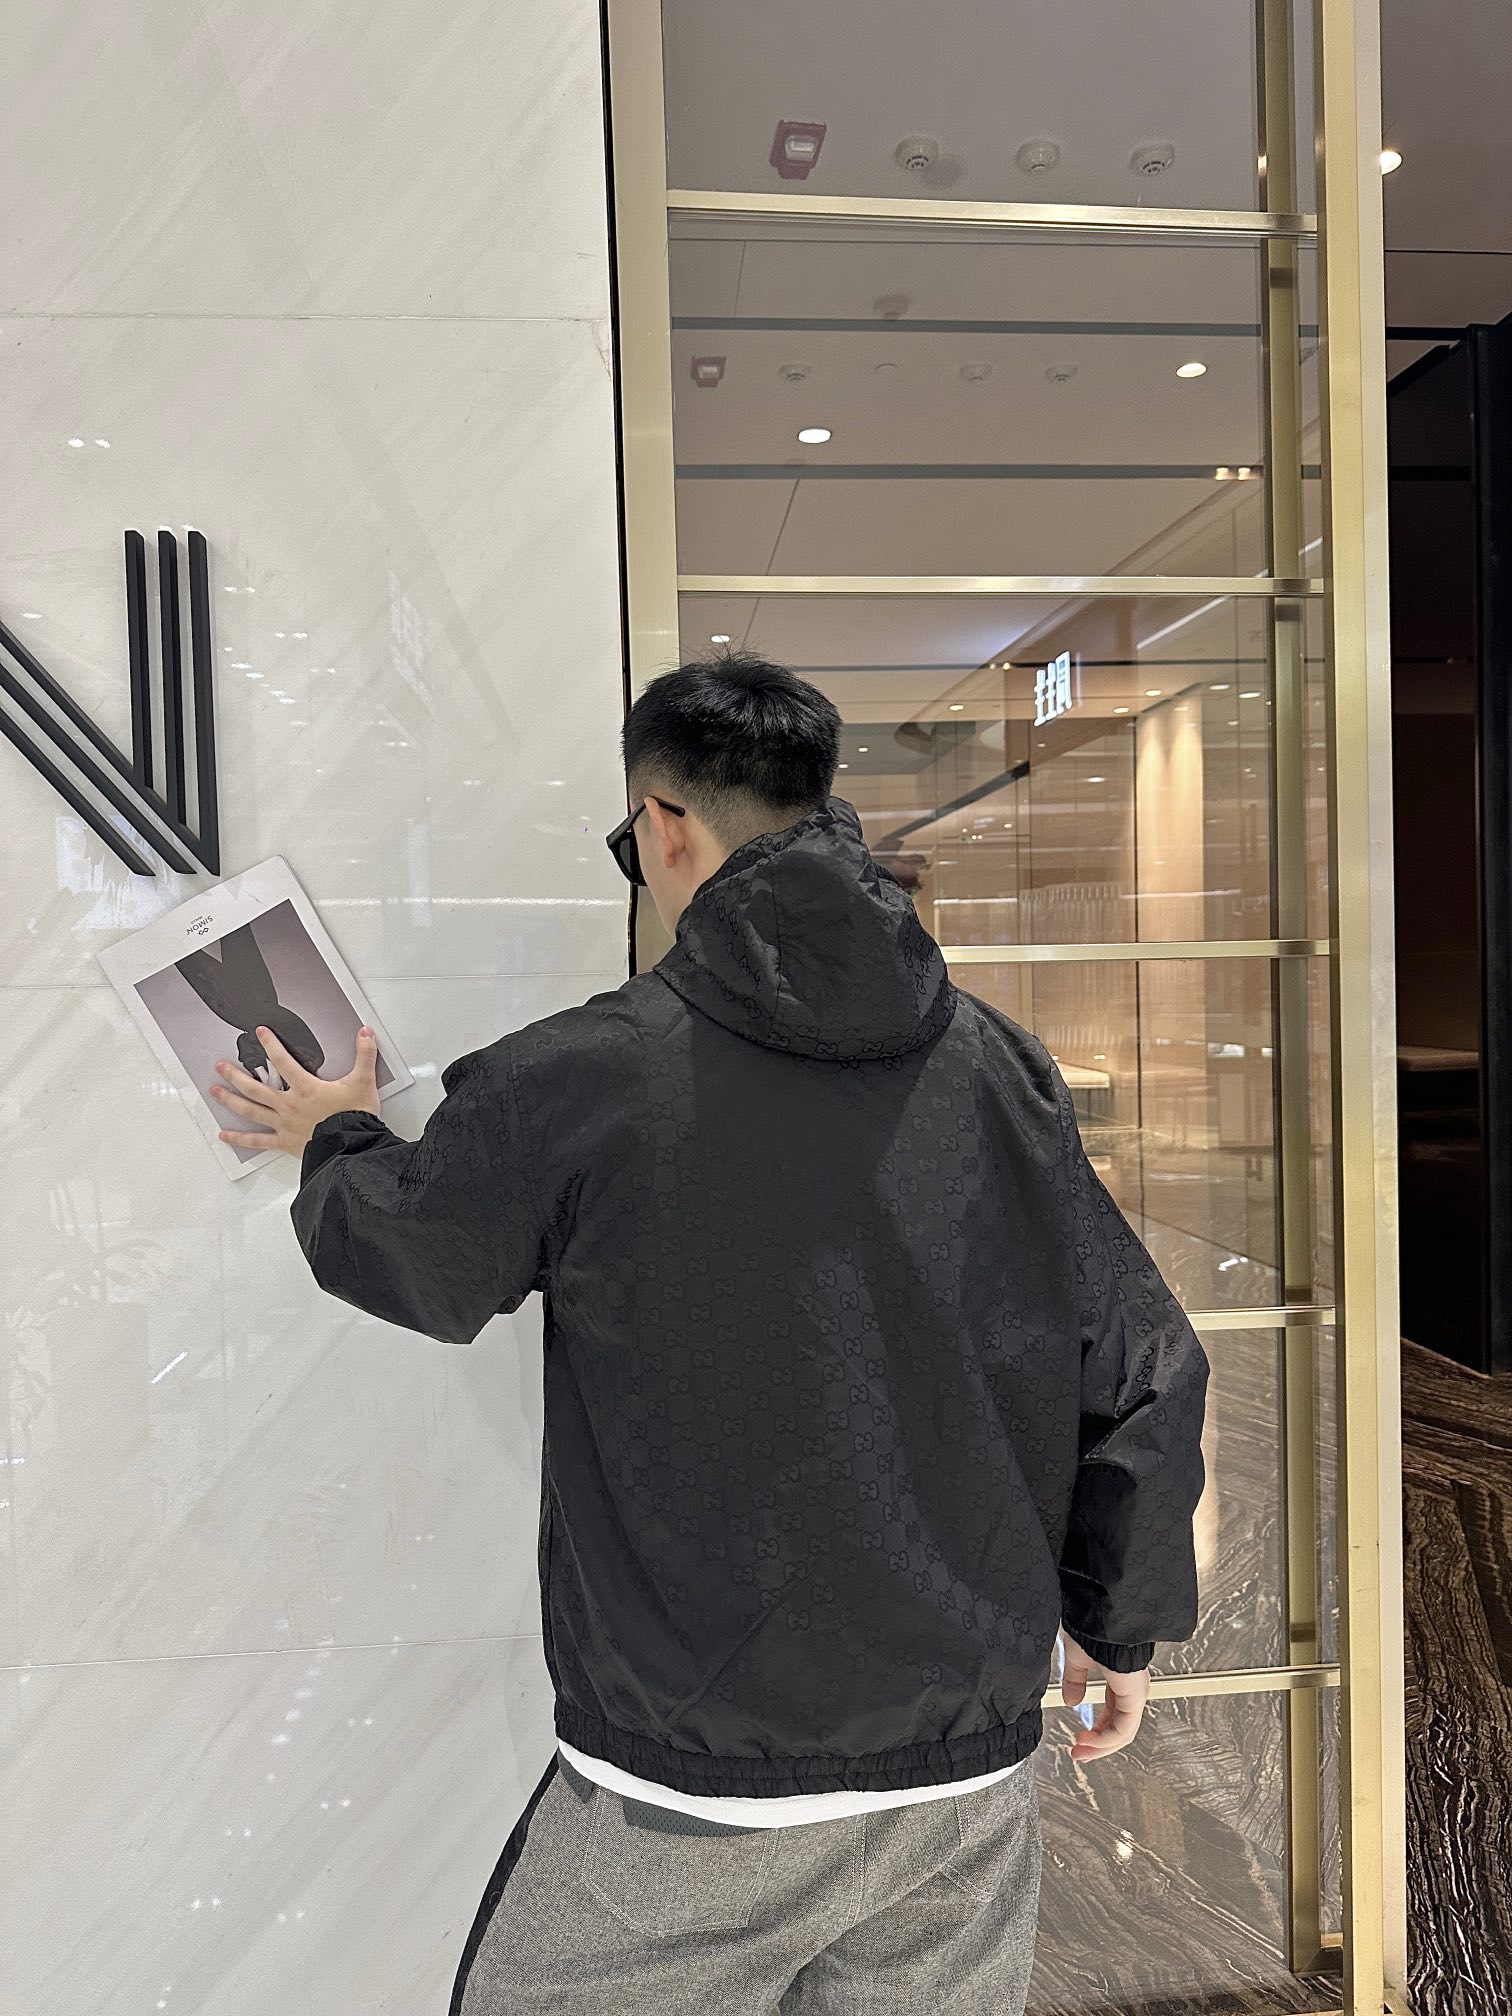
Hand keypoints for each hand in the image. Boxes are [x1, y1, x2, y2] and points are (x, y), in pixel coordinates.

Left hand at [209, 1025, 381, 1158]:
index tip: (260, 1033)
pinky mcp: (285, 1142)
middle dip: (235, 1075)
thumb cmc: (355, 1117)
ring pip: (251, 1110)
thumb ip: (365, 1055)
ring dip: (231, 1100)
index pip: (283, 1061)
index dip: (271, 1044)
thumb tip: (366, 1033)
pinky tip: (225, 1135)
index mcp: (306, 1088)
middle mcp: (289, 1105)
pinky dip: (240, 1139)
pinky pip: (258, 1141)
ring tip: (215, 1092)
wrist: (353, 1146)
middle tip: (220, 1066)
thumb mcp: (364, 1081)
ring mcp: (284, 1124)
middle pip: (256, 1087)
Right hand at [1061, 1631, 1149, 1763]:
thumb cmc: (1092, 1625)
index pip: (1113, 1714)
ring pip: (1122, 1732)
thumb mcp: (1077, 1657)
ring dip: (1100, 1746)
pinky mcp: (1135, 1696)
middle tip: (1079, 1753)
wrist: (1102, 1613)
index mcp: (1120, 1678)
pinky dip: (1105, 1739)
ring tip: (1080, 1752)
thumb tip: (1071, 1700)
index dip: (1095, 1730)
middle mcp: (1131, 1688)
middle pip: (1118, 1727)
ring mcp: (1135, 1693)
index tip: (1078, 1740)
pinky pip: (1124, 1728)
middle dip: (1096, 1744)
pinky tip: (1089, 1742)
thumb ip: (1074, 1680)